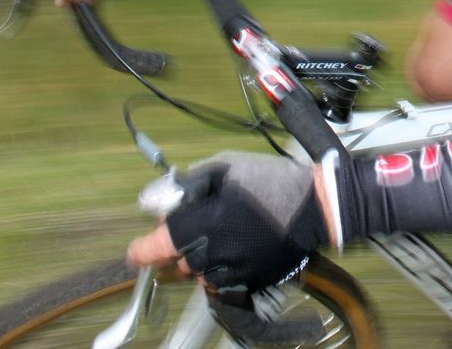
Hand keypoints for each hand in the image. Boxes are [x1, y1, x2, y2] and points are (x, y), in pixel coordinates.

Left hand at [128, 153, 328, 293]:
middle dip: (179, 245)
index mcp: (200, 226)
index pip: (155, 248)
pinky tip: (235, 248)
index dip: (142, 250)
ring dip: (201, 258)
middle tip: (197, 222)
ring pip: (199, 274)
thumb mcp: (223, 167)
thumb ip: (184, 185)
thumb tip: (152, 202)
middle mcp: (212, 256)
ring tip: (221, 233)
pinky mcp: (251, 284)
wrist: (314, 206)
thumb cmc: (268, 181)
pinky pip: (223, 283)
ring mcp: (232, 274)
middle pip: (177, 262)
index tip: (137, 251)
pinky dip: (221, 269)